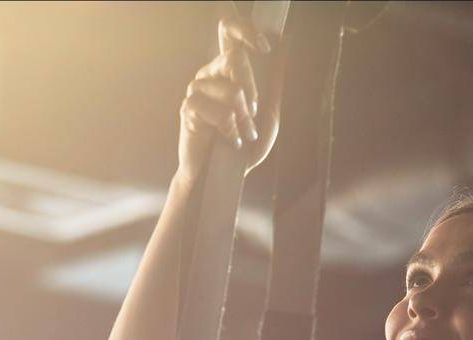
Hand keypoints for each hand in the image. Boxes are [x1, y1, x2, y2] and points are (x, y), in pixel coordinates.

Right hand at [177, 16, 282, 183]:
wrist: (221, 176)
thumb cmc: (242, 146)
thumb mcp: (268, 117)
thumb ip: (274, 88)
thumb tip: (284, 56)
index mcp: (228, 70)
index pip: (229, 32)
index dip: (245, 30)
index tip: (265, 47)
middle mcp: (210, 74)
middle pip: (234, 58)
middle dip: (252, 91)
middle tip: (252, 117)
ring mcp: (197, 89)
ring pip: (230, 89)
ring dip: (242, 117)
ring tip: (242, 135)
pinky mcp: (188, 108)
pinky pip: (215, 109)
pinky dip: (228, 128)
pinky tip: (228, 139)